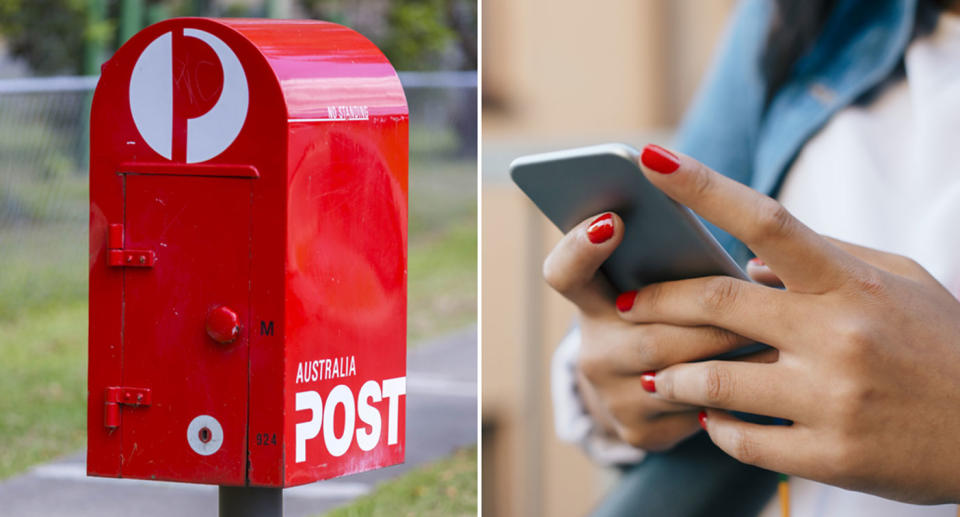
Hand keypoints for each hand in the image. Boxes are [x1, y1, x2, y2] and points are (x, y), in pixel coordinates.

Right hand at [542, 211, 756, 450]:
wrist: (644, 390)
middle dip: (705, 320)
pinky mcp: (640, 430)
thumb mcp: (658, 286)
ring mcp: (613, 395)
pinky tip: (769, 378)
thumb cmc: (670, 315)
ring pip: (677, 375)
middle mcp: (594, 351)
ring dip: (729, 354)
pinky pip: (694, 410)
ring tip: (775, 333)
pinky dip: (735, 392)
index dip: (580, 248)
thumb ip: (673, 260)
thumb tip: (720, 234)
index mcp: (591, 301)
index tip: (615, 221)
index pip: (565, 273)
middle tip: (751, 298)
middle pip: (648, 333)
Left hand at [623, 144, 959, 503]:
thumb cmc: (946, 346)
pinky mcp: (831, 456)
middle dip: (656, 299)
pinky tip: (709, 416)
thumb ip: (829, 260)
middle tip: (628, 304)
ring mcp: (832, 399)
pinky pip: (741, 439)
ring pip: (713, 379)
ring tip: (658, 372)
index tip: (650, 161)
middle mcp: (837, 335)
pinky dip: (713, 426)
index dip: (701, 186)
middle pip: (716, 301)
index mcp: (851, 284)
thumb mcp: (903, 283)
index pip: (764, 219)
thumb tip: (752, 257)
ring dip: (672, 375)